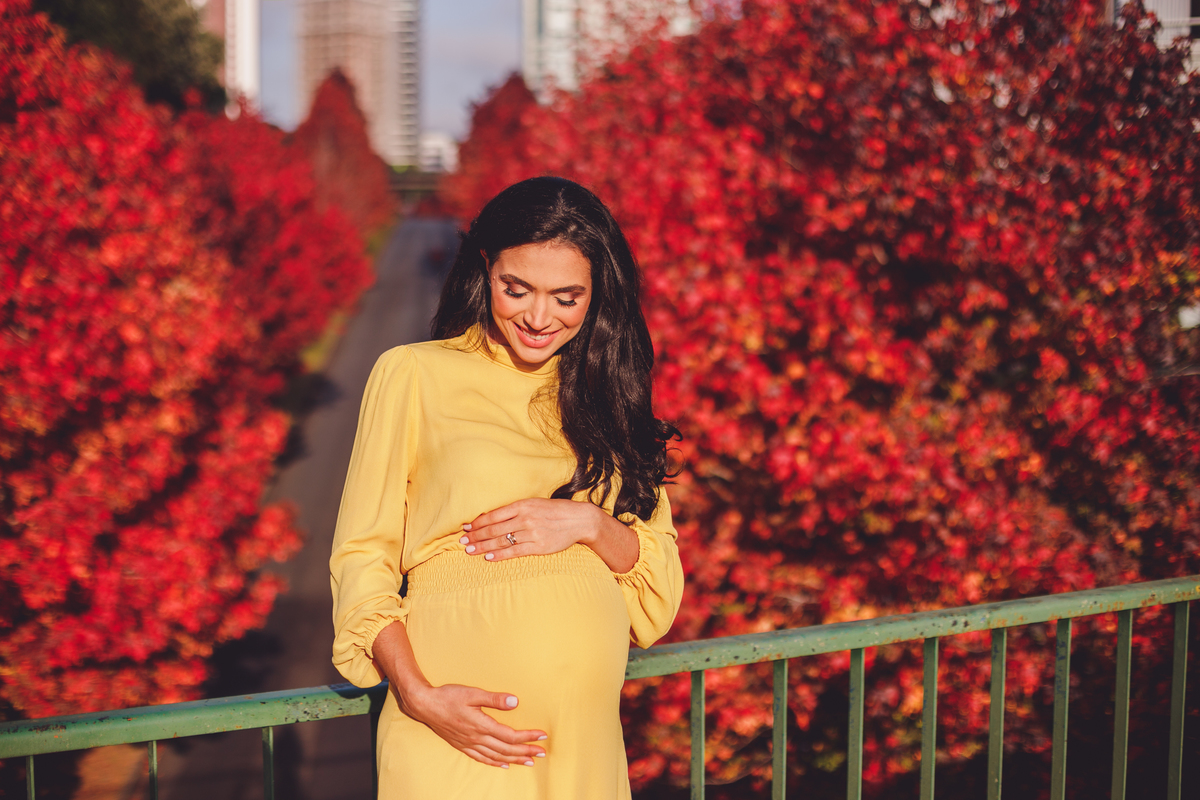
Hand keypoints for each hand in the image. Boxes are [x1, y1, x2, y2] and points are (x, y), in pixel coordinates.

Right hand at [400, 682, 547, 767]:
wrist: (424, 705)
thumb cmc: (448, 696)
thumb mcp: (472, 693)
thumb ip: (494, 698)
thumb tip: (515, 701)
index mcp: (481, 725)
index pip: (510, 735)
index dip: (528, 737)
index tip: (542, 736)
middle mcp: (477, 738)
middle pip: (506, 749)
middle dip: (526, 752)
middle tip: (542, 753)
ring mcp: (469, 743)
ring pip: (496, 756)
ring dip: (514, 760)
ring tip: (529, 762)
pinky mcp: (462, 745)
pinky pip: (482, 758)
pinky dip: (495, 763)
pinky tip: (503, 764)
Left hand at [461, 498, 603, 561]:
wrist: (579, 520)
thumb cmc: (555, 511)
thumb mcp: (534, 504)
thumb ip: (516, 510)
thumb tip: (493, 518)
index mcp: (522, 505)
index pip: (494, 515)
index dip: (478, 522)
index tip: (466, 527)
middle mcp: (525, 518)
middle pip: (494, 529)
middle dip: (476, 535)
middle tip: (462, 541)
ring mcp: (532, 533)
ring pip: (501, 541)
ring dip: (483, 546)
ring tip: (469, 550)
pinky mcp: (538, 547)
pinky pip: (515, 552)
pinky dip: (500, 555)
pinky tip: (488, 557)